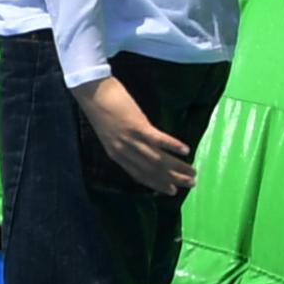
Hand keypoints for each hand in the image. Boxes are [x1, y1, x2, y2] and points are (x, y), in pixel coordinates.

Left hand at [77, 74, 197, 194]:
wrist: (91, 92)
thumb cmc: (102, 109)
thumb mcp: (111, 134)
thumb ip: (126, 145)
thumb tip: (146, 151)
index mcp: (115, 154)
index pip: (139, 175)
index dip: (157, 184)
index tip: (172, 191)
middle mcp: (122, 151)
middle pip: (151, 170)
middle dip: (172, 179)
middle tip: (191, 184)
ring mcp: (129, 139)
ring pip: (156, 159)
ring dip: (176, 167)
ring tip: (192, 172)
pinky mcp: (136, 125)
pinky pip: (157, 139)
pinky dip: (172, 146)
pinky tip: (186, 151)